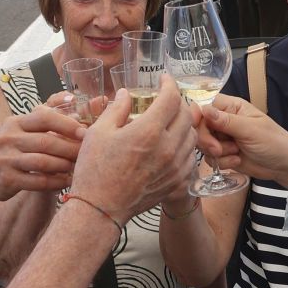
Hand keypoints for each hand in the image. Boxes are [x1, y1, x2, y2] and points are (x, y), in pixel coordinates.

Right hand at [0, 106, 82, 201]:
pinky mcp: (8, 180)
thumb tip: (73, 104)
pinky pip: (38, 182)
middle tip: (87, 154)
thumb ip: (42, 119)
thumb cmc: (6, 151)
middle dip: (71, 148)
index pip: (44, 117)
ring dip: (64, 166)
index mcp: (14, 123)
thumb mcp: (17, 130)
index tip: (85, 132)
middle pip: (47, 142)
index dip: (67, 124)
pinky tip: (66, 182)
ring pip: (43, 162)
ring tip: (78, 168)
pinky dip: (55, 182)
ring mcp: (7, 160)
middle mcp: (8, 139)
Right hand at [72, 79, 196, 218]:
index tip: (164, 79)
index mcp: (148, 131)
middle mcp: (168, 147)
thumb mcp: (99, 132)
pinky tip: (172, 145)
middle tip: (166, 99)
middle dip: (177, 102)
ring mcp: (176, 167)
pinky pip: (191, 157)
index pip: (171, 98)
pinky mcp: (178, 182)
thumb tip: (126, 94)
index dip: (169, 83)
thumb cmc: (95, 171)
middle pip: (186, 114)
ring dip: (184, 123)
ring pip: (192, 136)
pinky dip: (185, 146)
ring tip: (170, 121)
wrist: (101, 209)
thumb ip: (117, 108)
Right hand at [198, 95, 287, 185]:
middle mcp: (223, 121)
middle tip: (218, 149)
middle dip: (207, 140)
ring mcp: (222, 138)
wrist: (284, 166)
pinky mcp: (223, 154)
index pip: (205, 105)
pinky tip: (237, 161)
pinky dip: (222, 162)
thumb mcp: (250, 130)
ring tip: (236, 154)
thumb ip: (226, 121)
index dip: (197, 115)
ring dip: (217, 153)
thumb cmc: (273, 141)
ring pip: (203, 144)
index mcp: (231, 107)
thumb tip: (204, 109)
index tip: (196, 126)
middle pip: (200, 126)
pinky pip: (210, 158)